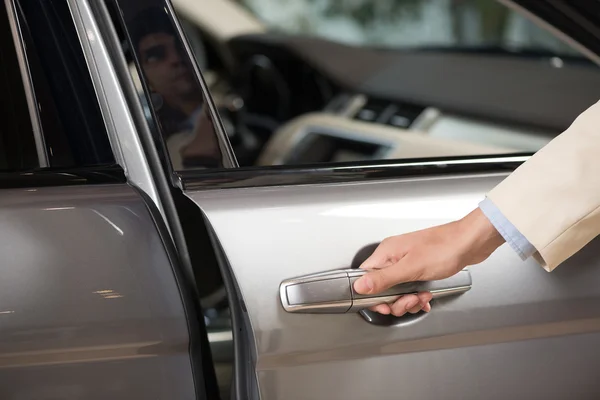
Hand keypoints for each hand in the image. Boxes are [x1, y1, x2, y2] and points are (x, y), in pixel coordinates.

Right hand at [353, 208, 504, 316]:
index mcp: (387, 253)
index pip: (365, 276)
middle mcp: (394, 256)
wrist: (470, 242)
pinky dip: (417, 296)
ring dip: (409, 299)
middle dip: (396, 300)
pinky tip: (426, 297)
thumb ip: (384, 279)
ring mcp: (406, 262)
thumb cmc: (445, 248)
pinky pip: (409, 288)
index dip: (372, 294)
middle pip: (381, 287)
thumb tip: (359, 286)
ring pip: (397, 290)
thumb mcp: (411, 268)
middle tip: (409, 300)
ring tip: (421, 297)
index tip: (385, 304)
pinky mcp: (418, 268)